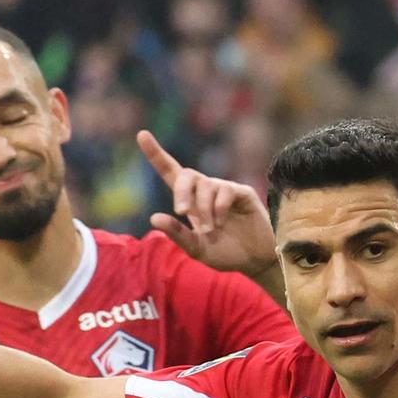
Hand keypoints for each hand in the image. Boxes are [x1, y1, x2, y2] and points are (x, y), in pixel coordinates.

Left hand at [137, 131, 279, 282]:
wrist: (256, 262)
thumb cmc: (226, 254)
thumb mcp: (197, 249)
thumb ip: (177, 235)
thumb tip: (154, 218)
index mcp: (191, 202)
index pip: (171, 173)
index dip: (156, 155)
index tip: (142, 135)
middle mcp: (207, 191)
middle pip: (186, 174)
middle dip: (181, 191)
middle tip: (182, 212)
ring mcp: (225, 190)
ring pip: (206, 185)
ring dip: (205, 208)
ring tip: (212, 230)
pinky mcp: (243, 193)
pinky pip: (226, 190)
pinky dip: (219, 207)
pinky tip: (222, 223)